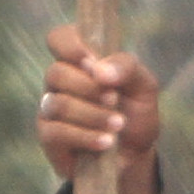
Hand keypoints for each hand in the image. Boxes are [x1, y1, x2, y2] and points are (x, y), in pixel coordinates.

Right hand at [38, 25, 162, 193]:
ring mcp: (50, 109)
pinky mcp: (49, 137)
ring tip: (118, 124)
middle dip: (89, 88)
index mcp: (80, 60)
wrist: (135, 155)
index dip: (70, 46)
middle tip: (114, 99)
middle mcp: (59, 80)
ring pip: (57, 104)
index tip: (92, 61)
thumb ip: (127, 68)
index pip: (60, 38)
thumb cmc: (135, 112)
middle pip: (56, 73)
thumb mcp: (144, 87)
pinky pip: (56, 132)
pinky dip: (85, 136)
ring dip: (92, 115)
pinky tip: (106, 142)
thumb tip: (100, 71)